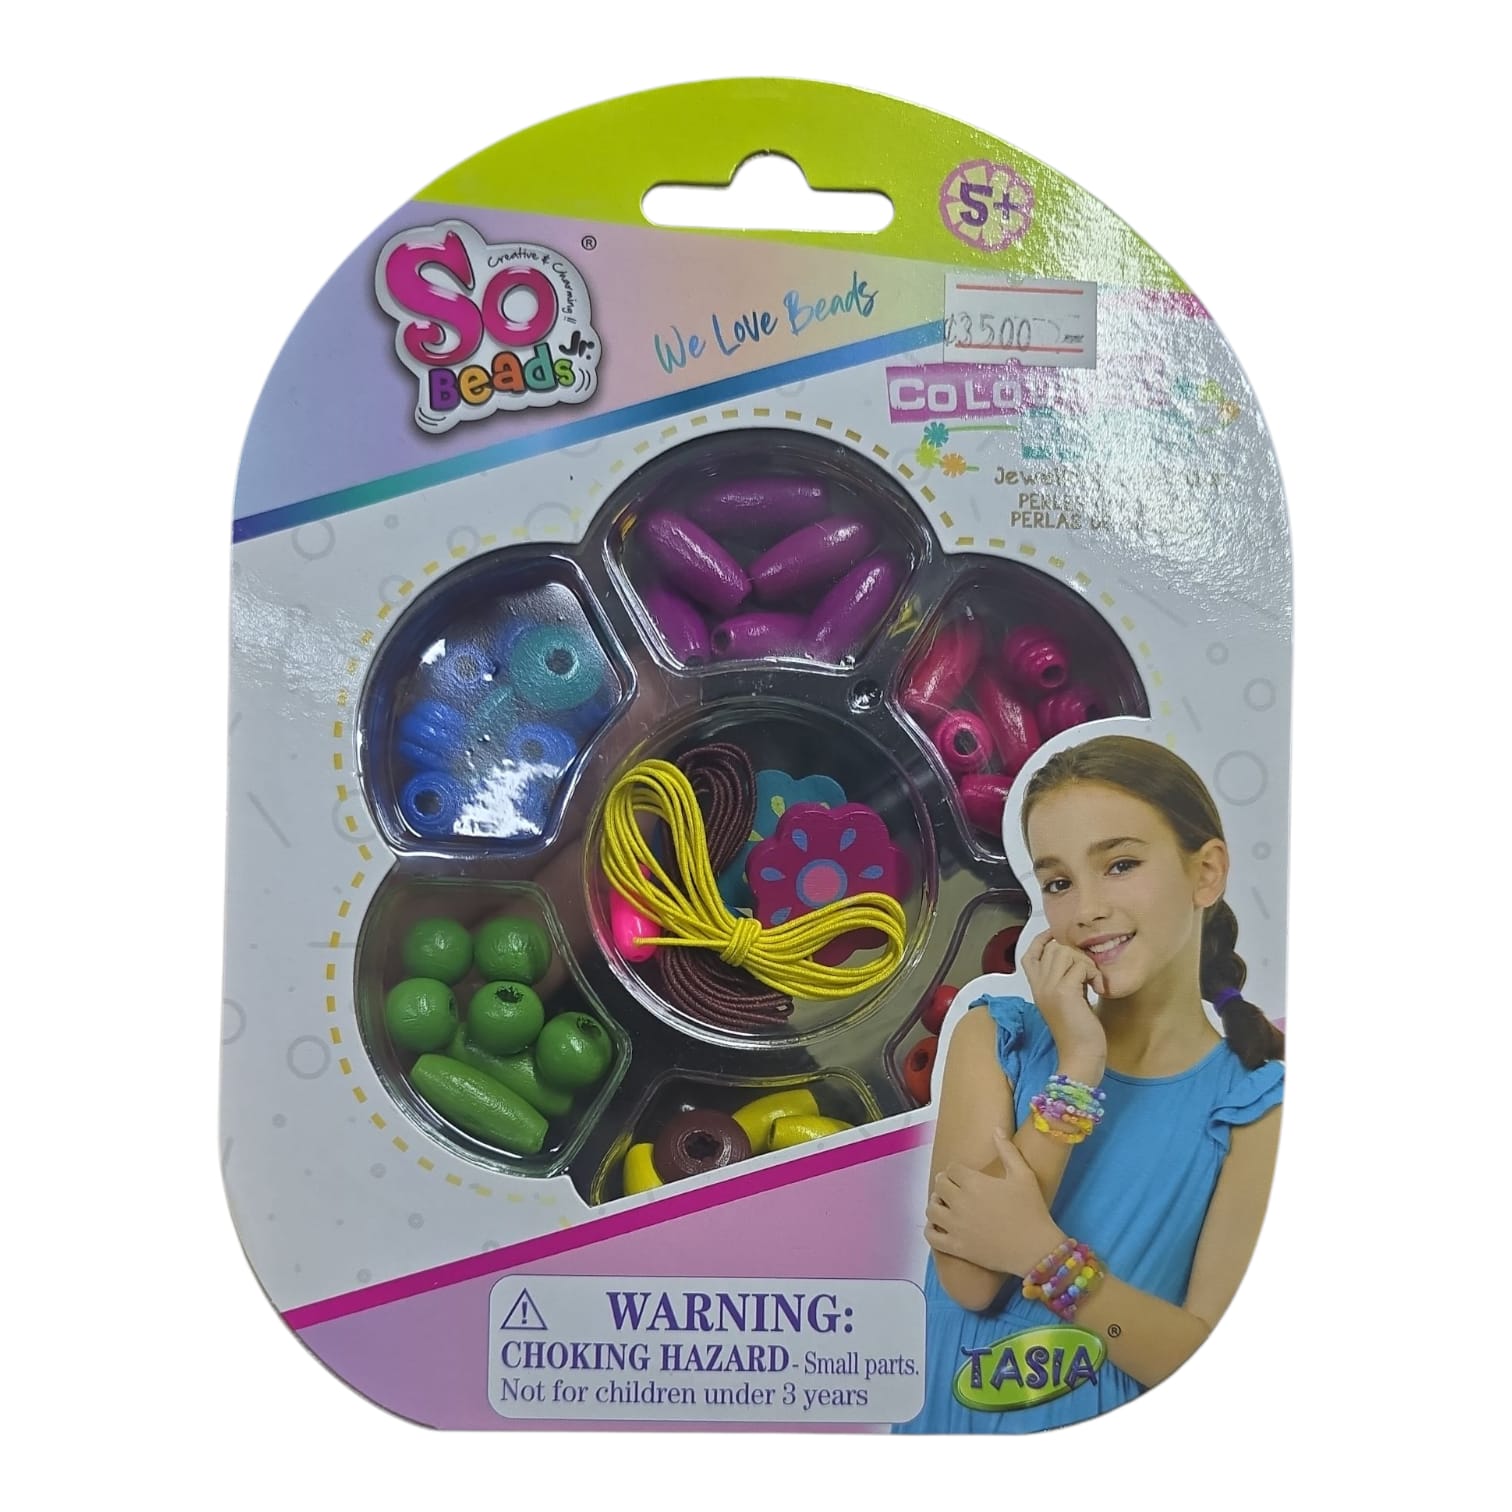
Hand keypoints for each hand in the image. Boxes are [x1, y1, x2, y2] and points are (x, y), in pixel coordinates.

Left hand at [925, 1130, 1064, 1276]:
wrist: (1037, 1250)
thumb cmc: (1032, 1210)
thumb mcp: (1024, 1175)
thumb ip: (1008, 1150)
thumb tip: (996, 1129)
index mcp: (974, 1183)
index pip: (952, 1169)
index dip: (957, 1170)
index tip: (963, 1176)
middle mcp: (960, 1202)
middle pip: (940, 1185)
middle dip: (945, 1184)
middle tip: (954, 1188)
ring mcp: (956, 1226)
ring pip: (931, 1210)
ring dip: (936, 1204)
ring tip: (946, 1205)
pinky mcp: (957, 1248)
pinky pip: (932, 1237)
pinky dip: (931, 1230)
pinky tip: (940, 1227)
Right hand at [1021, 929, 1106, 1074]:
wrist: (1081, 1056)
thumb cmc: (1080, 1033)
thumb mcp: (1068, 1001)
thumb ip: (1066, 980)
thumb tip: (1078, 959)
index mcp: (1038, 988)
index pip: (1031, 954)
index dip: (1044, 940)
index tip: (1058, 937)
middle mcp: (1039, 985)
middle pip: (1053, 948)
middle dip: (1076, 954)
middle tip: (1088, 973)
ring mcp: (1049, 988)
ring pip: (1066, 952)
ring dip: (1086, 962)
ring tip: (1092, 982)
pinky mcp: (1064, 992)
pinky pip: (1080, 965)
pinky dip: (1093, 974)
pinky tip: (1097, 988)